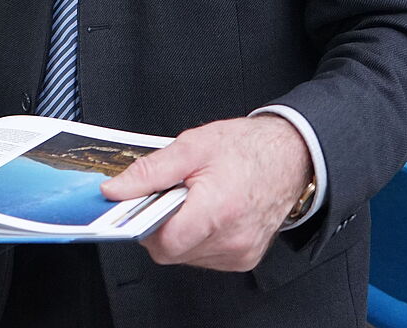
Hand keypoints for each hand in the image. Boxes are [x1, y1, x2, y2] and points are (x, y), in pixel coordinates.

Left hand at [100, 115, 309, 270]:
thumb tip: (115, 191)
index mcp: (217, 211)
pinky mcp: (244, 259)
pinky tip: (207, 212)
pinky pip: (203, 256)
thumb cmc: (247, 148)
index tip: (140, 204)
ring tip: (193, 200)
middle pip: (170, 250)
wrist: (291, 155)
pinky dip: (196, 237)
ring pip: (184, 255)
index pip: (163, 241)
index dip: (144, 223)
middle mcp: (231, 240)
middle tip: (171, 194)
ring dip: (178, 230)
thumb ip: (149, 172)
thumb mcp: (191, 146)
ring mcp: (239, 254)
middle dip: (160, 223)